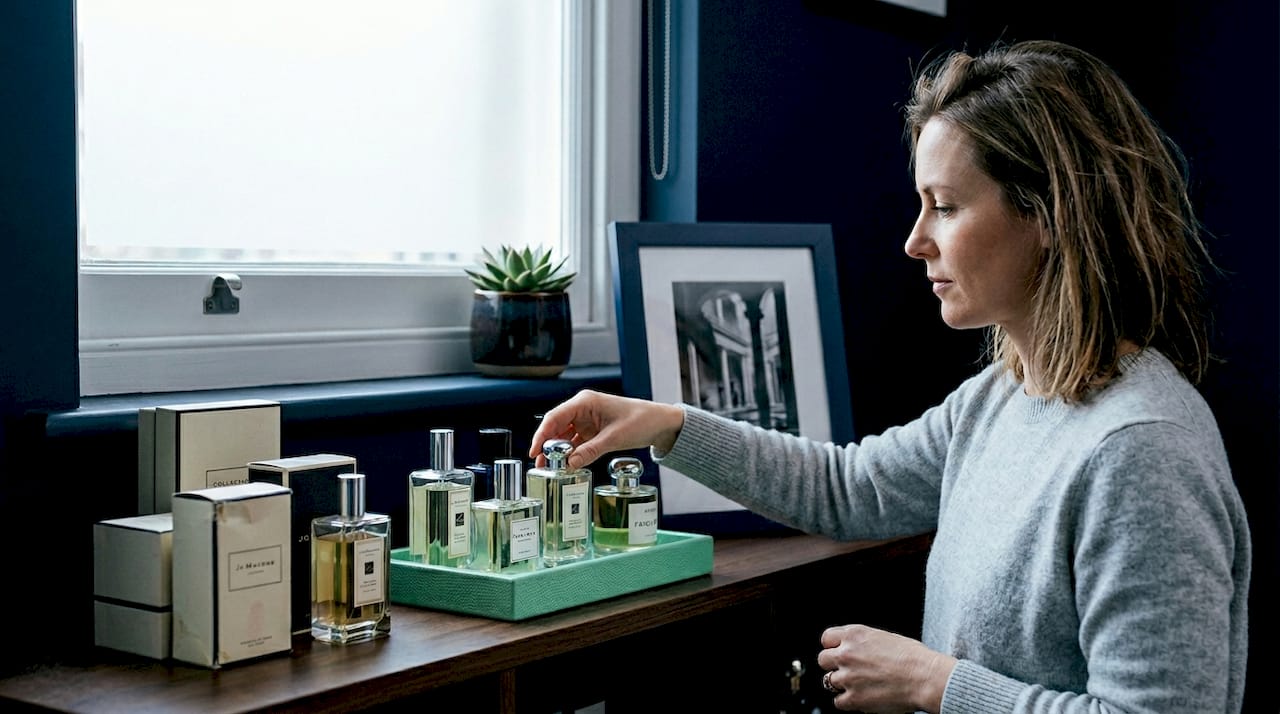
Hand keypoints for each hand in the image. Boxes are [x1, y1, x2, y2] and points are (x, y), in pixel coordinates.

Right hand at [529, 389, 684, 469]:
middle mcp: (582, 409)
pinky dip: (569, 454)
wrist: (660, 423)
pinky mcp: (592, 431)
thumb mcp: (615, 438)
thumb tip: (569, 464)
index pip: (555, 417)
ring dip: (557, 452)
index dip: (541, 435)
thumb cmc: (641, 420)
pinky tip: (565, 465)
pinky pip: (575, 443)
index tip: (534, 452)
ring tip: (548, 469)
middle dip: (547, 446)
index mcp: (585, 402)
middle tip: (539, 465)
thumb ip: (591, 451)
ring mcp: (586, 420)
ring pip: (564, 436)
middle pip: (556, 427)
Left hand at [815, 624, 955, 713]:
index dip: (833, 647)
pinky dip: (847, 702)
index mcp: (855, 634)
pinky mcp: (854, 699)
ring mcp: (848, 677)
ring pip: (828, 681)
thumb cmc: (913, 657)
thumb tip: (856, 648)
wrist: (925, 677)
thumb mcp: (884, 637)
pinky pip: (838, 702)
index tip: (838, 652)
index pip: (826, 639)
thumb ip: (863, 642)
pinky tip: (861, 698)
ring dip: (841, 684)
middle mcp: (847, 654)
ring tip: (858, 685)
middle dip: (833, 665)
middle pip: (823, 660)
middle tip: (847, 671)